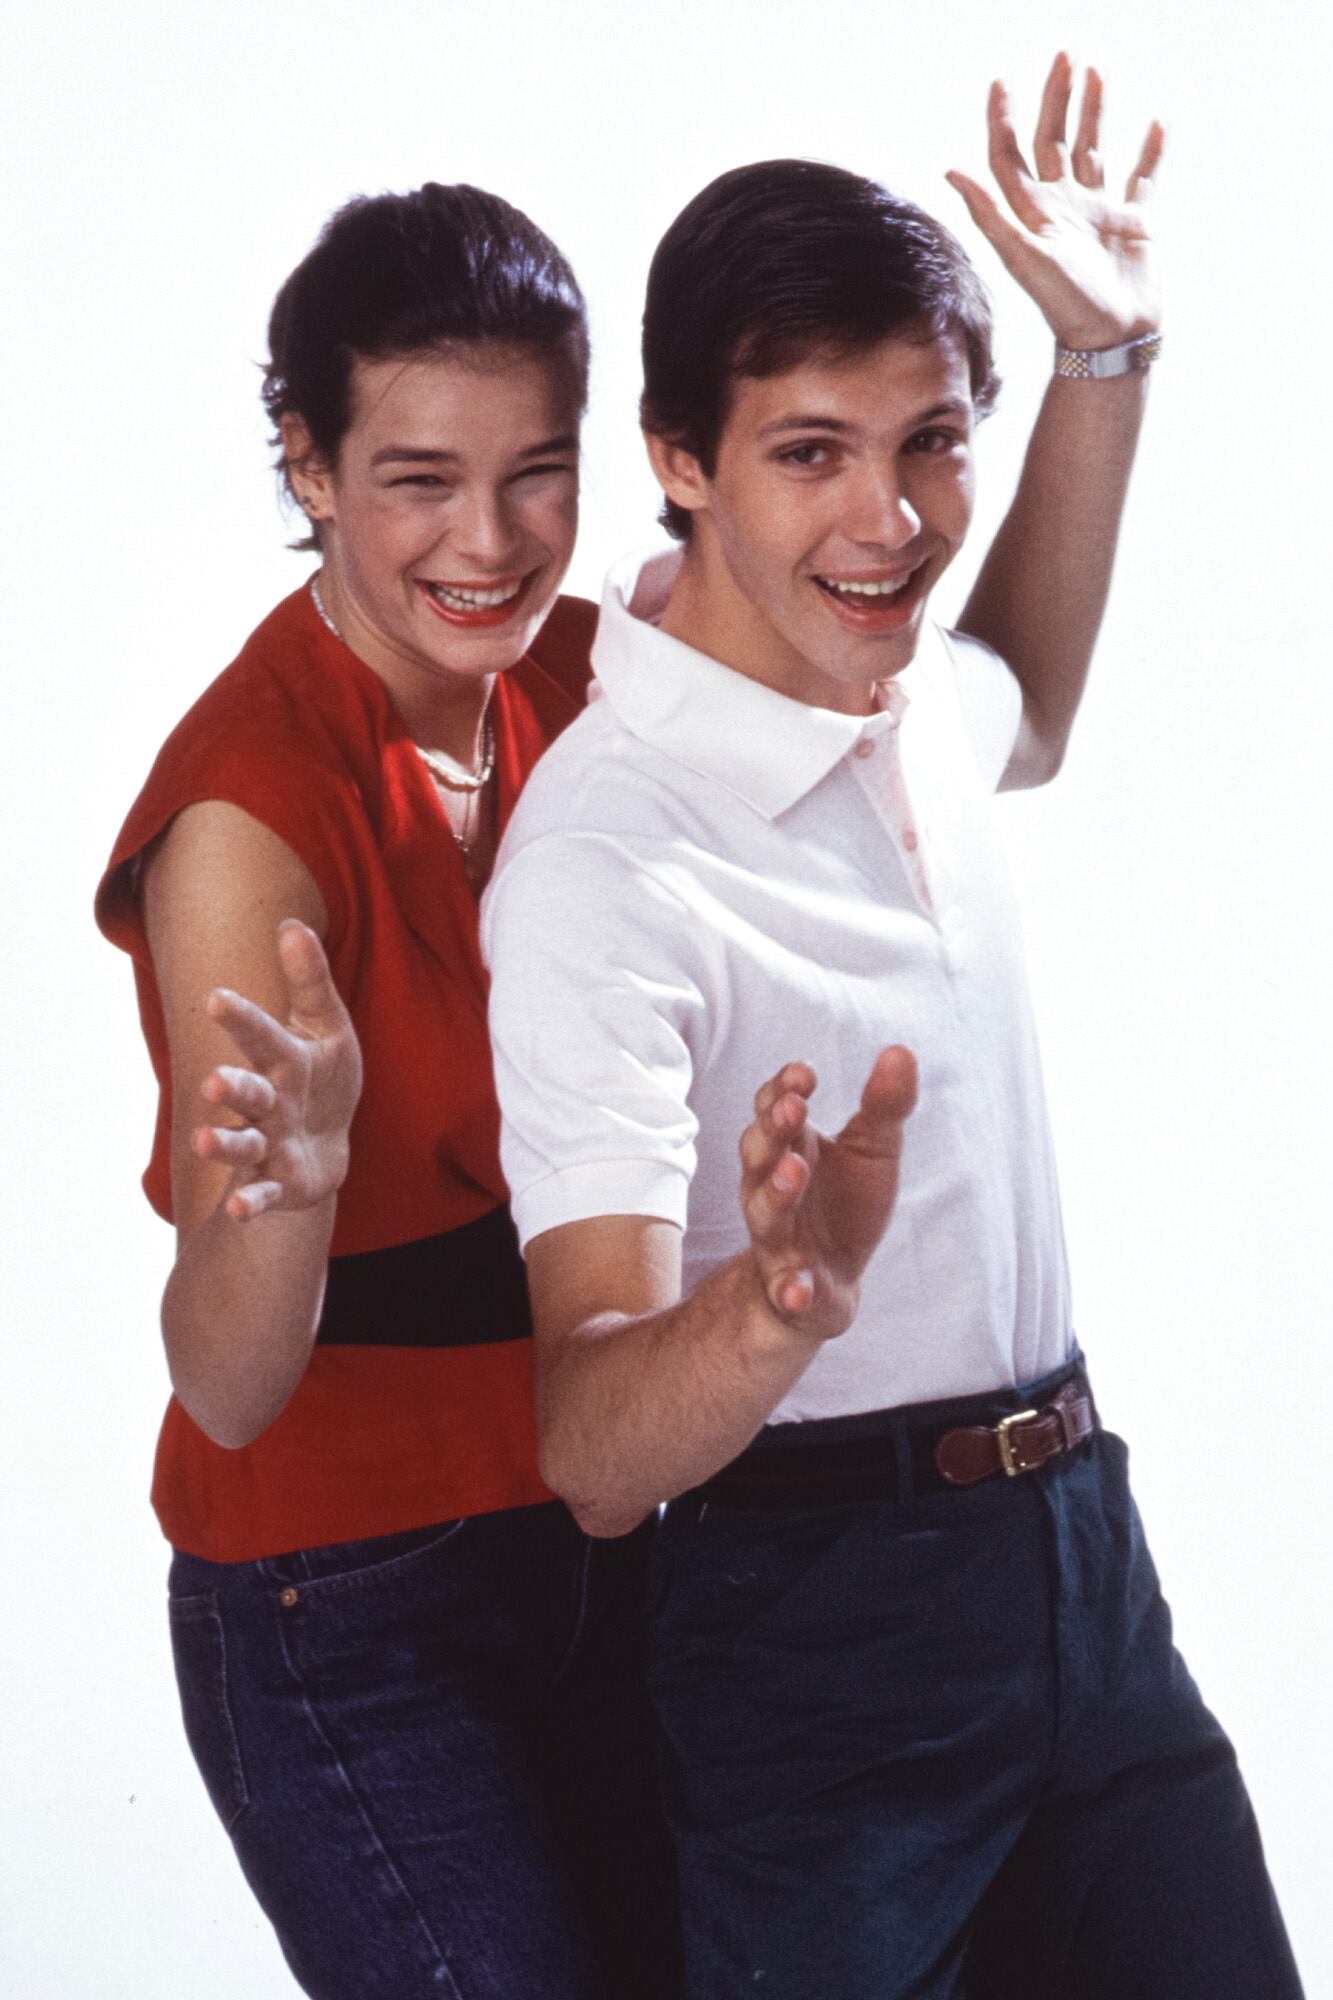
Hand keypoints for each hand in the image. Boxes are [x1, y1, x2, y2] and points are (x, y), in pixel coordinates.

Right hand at [194, 921, 362, 1220]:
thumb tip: (291, 923)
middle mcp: (269, 1102)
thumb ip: (309, 981)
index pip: (262, 1036)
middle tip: (214, 1082)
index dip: (242, 1019)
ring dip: (223, 1144)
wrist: (327, 1146)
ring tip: (202, 1142)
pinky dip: (249, 1201)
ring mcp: (269, 1144)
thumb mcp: (327, 1027)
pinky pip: (261, 1192)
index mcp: (284, 1060)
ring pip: (242, 1143)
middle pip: (247, 1093)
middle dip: (231, 1088)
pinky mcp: (278, 1182)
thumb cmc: (322, 1077)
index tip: (217, 997)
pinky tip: (237, 1210)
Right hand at [739, 1047, 917, 1341]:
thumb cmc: (845, 1203)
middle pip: (759, 1154)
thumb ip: (884, 1105)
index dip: (782, 1091)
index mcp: (791, 1148)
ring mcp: (778, 1239)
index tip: (805, 1075)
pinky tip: (799, 1290)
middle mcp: (772, 1189)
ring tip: (793, 1172)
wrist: (830, 1281)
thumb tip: (900, 1050)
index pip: (773, 1110)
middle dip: (773, 1131)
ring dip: (776, 1193)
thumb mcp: (874, 1149)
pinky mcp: (791, 1288)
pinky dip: (790, 1289)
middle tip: (793, 1110)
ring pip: (765, 1215)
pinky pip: (785, 1289)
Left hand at [947, 52, 1163, 349]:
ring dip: (1095, 112)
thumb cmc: (1065, 304)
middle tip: (1064, 56)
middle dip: (1057, 99)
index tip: (1000, 81)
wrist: (1111, 340)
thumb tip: (950, 168)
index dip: (1004, 118)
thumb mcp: (1022, 255)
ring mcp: (1099, 213)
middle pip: (1055, 141)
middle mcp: (1063, 207)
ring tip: (1097, 73)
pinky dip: (1150, 152)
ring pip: (1095, 150)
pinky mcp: (1134, 223)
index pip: (1011, 155)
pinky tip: (1156, 124)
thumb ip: (988, 212)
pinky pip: (1142, 178)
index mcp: (1033, 212)